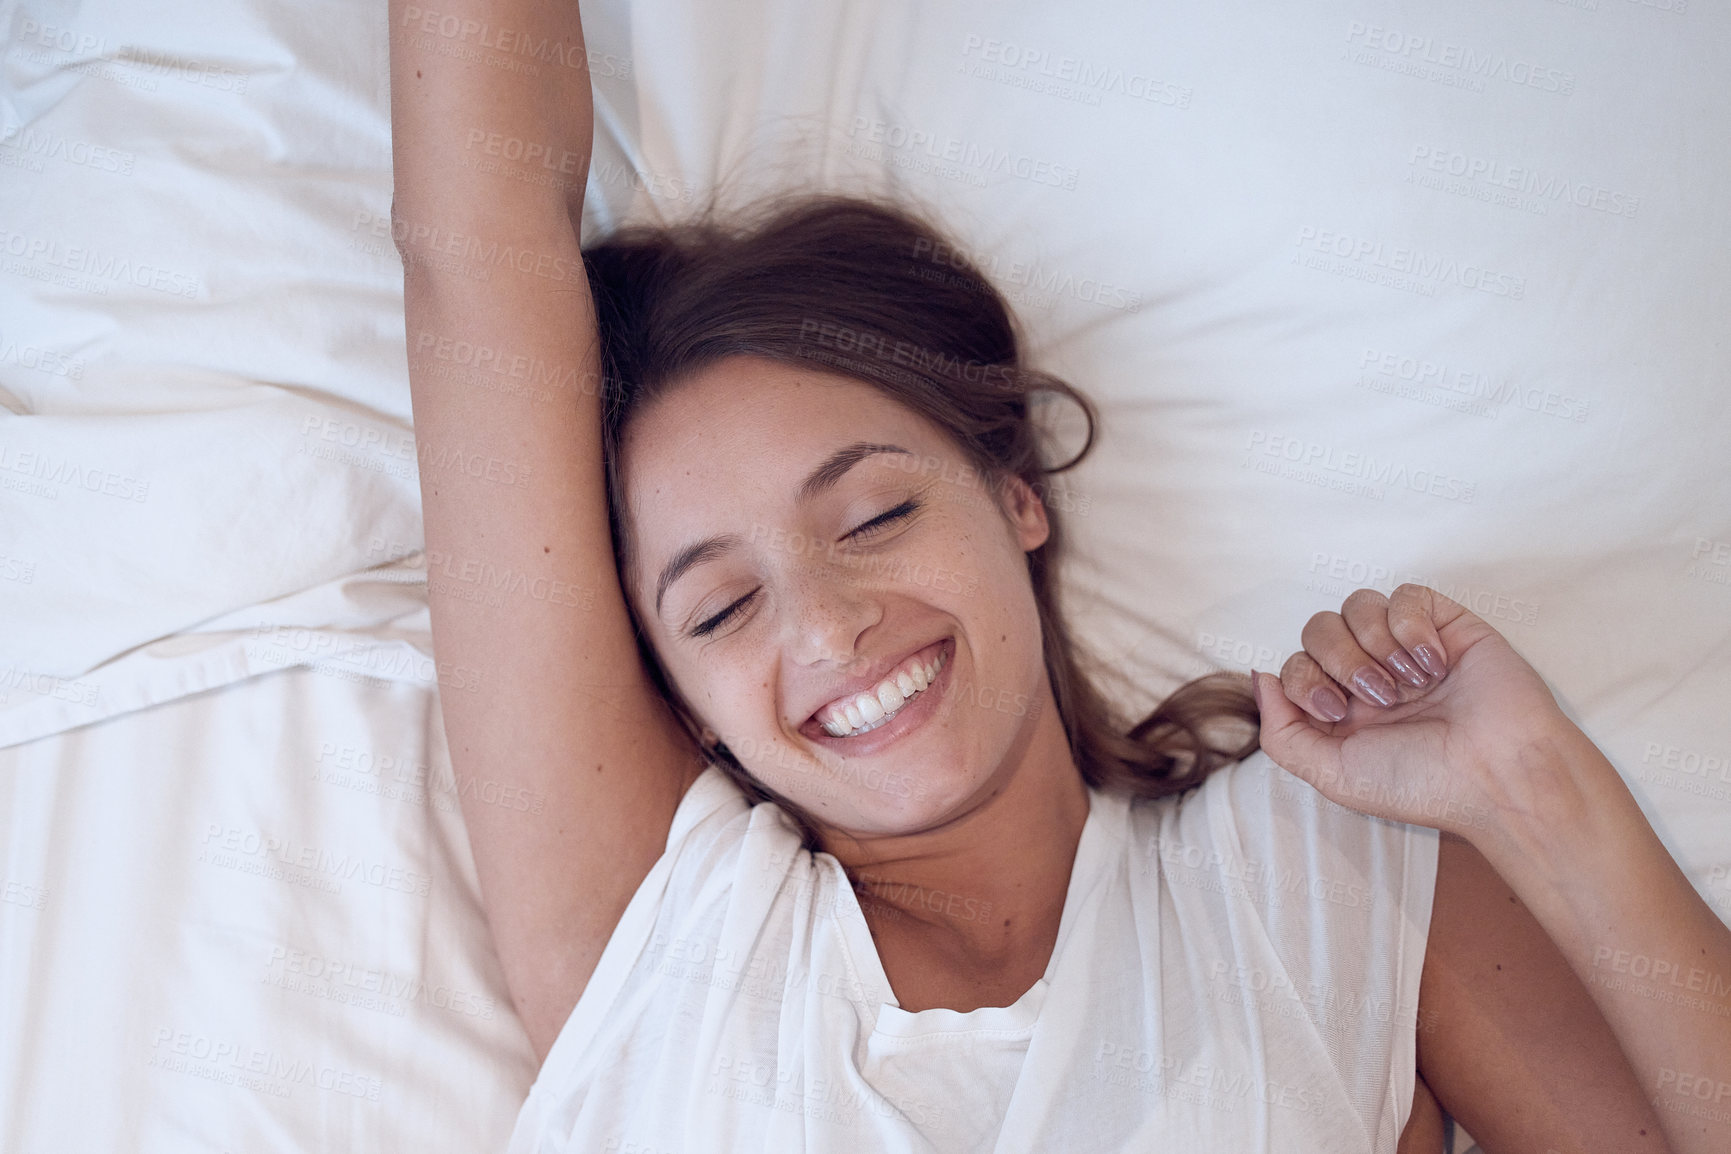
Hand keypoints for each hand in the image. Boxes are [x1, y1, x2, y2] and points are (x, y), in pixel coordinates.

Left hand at [1251, 584, 1576, 839]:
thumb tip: (1260, 677)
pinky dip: (1410, 627)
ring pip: (1357, 605)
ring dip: (1374, 645)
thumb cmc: (1422, 783)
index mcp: (1342, 709)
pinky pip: (1406, 595)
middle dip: (1339, 661)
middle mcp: (1371, 675)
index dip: (1305, 678)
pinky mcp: (1446, 625)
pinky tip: (1434, 664)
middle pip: (1318, 628)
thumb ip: (1282, 733)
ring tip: (1410, 684)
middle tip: (1379, 699)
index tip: (1336, 711)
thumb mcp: (1331, 774)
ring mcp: (1407, 648)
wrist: (1497, 774)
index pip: (1294, 664)